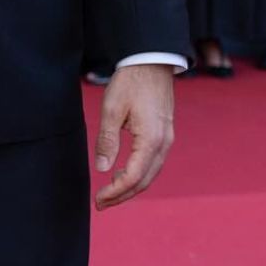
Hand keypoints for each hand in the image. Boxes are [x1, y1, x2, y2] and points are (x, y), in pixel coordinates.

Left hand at [94, 65, 174, 210]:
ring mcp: (167, 140)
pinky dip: (138, 175)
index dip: (115, 192)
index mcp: (150, 139)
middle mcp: (163, 143)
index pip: (133, 177)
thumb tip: (102, 168)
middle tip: (100, 204)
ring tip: (109, 194)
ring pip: (150, 174)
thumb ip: (106, 140)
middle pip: (144, 181)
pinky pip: (153, 164)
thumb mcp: (111, 109)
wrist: (151, 62)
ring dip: (130, 188)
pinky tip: (122, 175)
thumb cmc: (130, 82)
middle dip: (122, 196)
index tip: (98, 199)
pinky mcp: (164, 135)